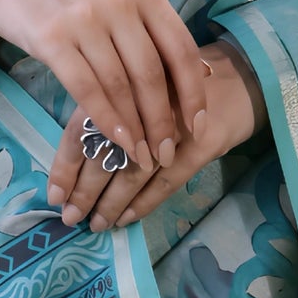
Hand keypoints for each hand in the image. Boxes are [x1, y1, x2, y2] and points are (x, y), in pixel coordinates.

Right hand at [0, 0, 210, 174]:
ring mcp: (85, 18)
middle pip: (151, 73)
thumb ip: (145, 29)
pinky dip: (106, 119)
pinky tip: (115, 140)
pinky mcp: (52, 37)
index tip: (196, 126)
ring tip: (142, 157)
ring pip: (121, 85)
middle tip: (166, 153)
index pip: (180, 48)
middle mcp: (120, 1)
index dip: (192, 92)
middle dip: (163, 121)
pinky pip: (86, 88)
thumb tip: (192, 75)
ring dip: (135, 128)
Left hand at [46, 37, 264, 233]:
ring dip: (111, 203)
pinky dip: (144, 202)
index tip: (54, 196)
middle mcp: (142, 103)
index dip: (65, 166)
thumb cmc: (183, 81)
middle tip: (71, 218)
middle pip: (103, 154)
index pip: (81, 129)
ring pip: (132, 172)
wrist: (242, 73)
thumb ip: (111, 108)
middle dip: (84, 191)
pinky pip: (166, 181)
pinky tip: (128, 218)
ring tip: (97, 224)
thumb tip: (77, 155)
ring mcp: (173, 125)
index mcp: (120, 84)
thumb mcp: (141, 84)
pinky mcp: (201, 144)